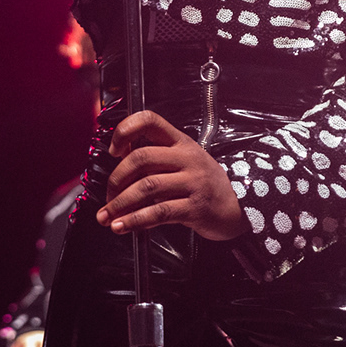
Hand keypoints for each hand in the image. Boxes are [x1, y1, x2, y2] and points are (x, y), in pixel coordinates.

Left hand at [97, 110, 248, 241]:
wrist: (237, 209)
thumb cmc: (204, 185)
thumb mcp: (184, 163)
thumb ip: (156, 162)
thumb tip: (118, 172)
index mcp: (181, 142)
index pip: (150, 120)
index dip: (125, 130)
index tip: (113, 150)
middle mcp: (187, 158)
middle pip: (141, 158)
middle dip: (116, 179)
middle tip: (109, 196)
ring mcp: (193, 182)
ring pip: (146, 187)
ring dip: (120, 204)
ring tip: (108, 216)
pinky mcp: (195, 208)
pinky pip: (159, 212)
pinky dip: (135, 220)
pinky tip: (123, 226)